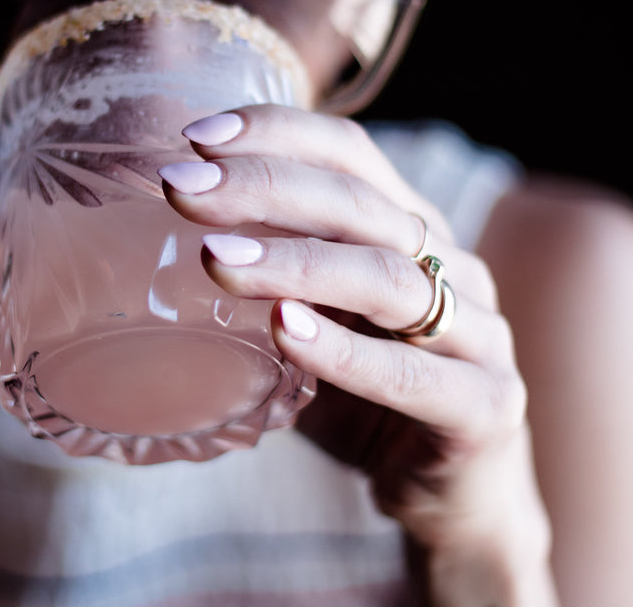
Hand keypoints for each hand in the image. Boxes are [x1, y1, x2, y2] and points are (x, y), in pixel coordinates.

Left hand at [160, 105, 554, 602]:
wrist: (449, 499)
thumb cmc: (361, 400)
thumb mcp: (307, 327)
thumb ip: (261, 285)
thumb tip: (145, 244)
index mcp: (412, 230)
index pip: (350, 153)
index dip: (278, 133)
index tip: (195, 136)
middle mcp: (454, 265)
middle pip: (360, 203)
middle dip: (263, 186)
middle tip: (182, 187)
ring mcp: (480, 334)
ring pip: (388, 278)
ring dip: (295, 263)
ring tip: (215, 260)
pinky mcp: (487, 406)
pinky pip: (412, 373)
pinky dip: (345, 351)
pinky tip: (284, 331)